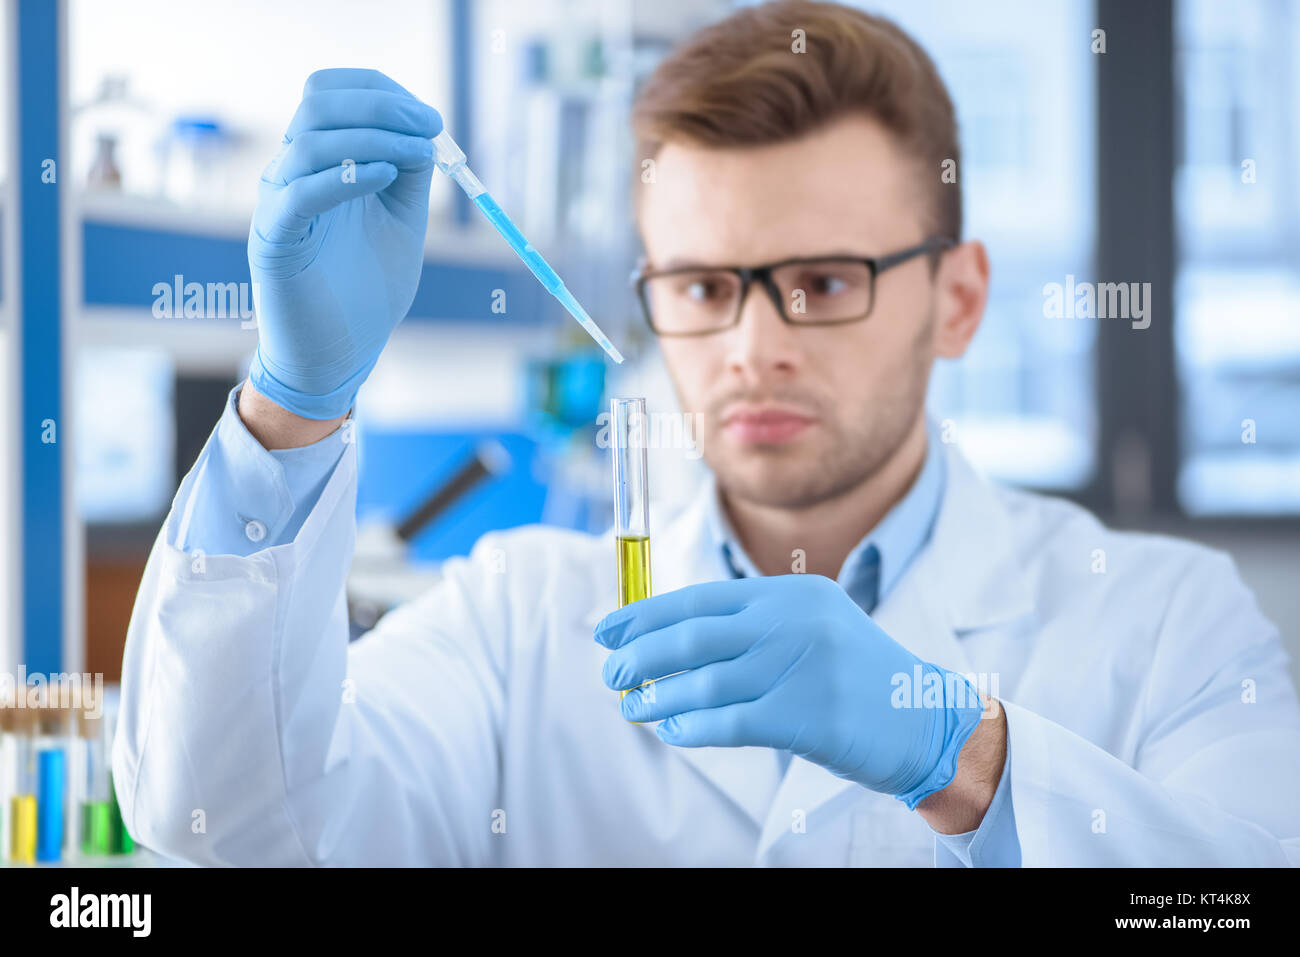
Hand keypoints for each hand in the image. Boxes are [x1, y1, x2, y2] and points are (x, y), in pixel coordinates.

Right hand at [247, 68, 442, 419]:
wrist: (341, 354)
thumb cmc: (367, 289)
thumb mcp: (402, 220)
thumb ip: (410, 175)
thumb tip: (426, 131)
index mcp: (320, 161)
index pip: (331, 94)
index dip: (381, 92)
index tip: (431, 119)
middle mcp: (292, 172)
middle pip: (318, 104)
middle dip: (380, 106)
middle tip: (429, 128)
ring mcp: (278, 202)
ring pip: (309, 140)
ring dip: (372, 137)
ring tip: (418, 155)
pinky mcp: (274, 239)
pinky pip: (300, 192)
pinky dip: (344, 176)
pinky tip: (385, 178)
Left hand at [594, 574, 984, 808]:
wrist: (925, 720)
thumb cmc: (856, 679)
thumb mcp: (813, 628)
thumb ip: (754, 627)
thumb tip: (669, 640)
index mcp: (791, 593)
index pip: (702, 598)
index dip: (647, 615)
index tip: (609, 630)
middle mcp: (793, 621)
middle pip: (693, 636)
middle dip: (641, 655)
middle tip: (611, 672)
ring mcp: (801, 667)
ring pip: (704, 681)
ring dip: (658, 696)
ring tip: (633, 707)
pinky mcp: (807, 716)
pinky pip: (729, 721)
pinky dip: (691, 726)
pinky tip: (671, 730)